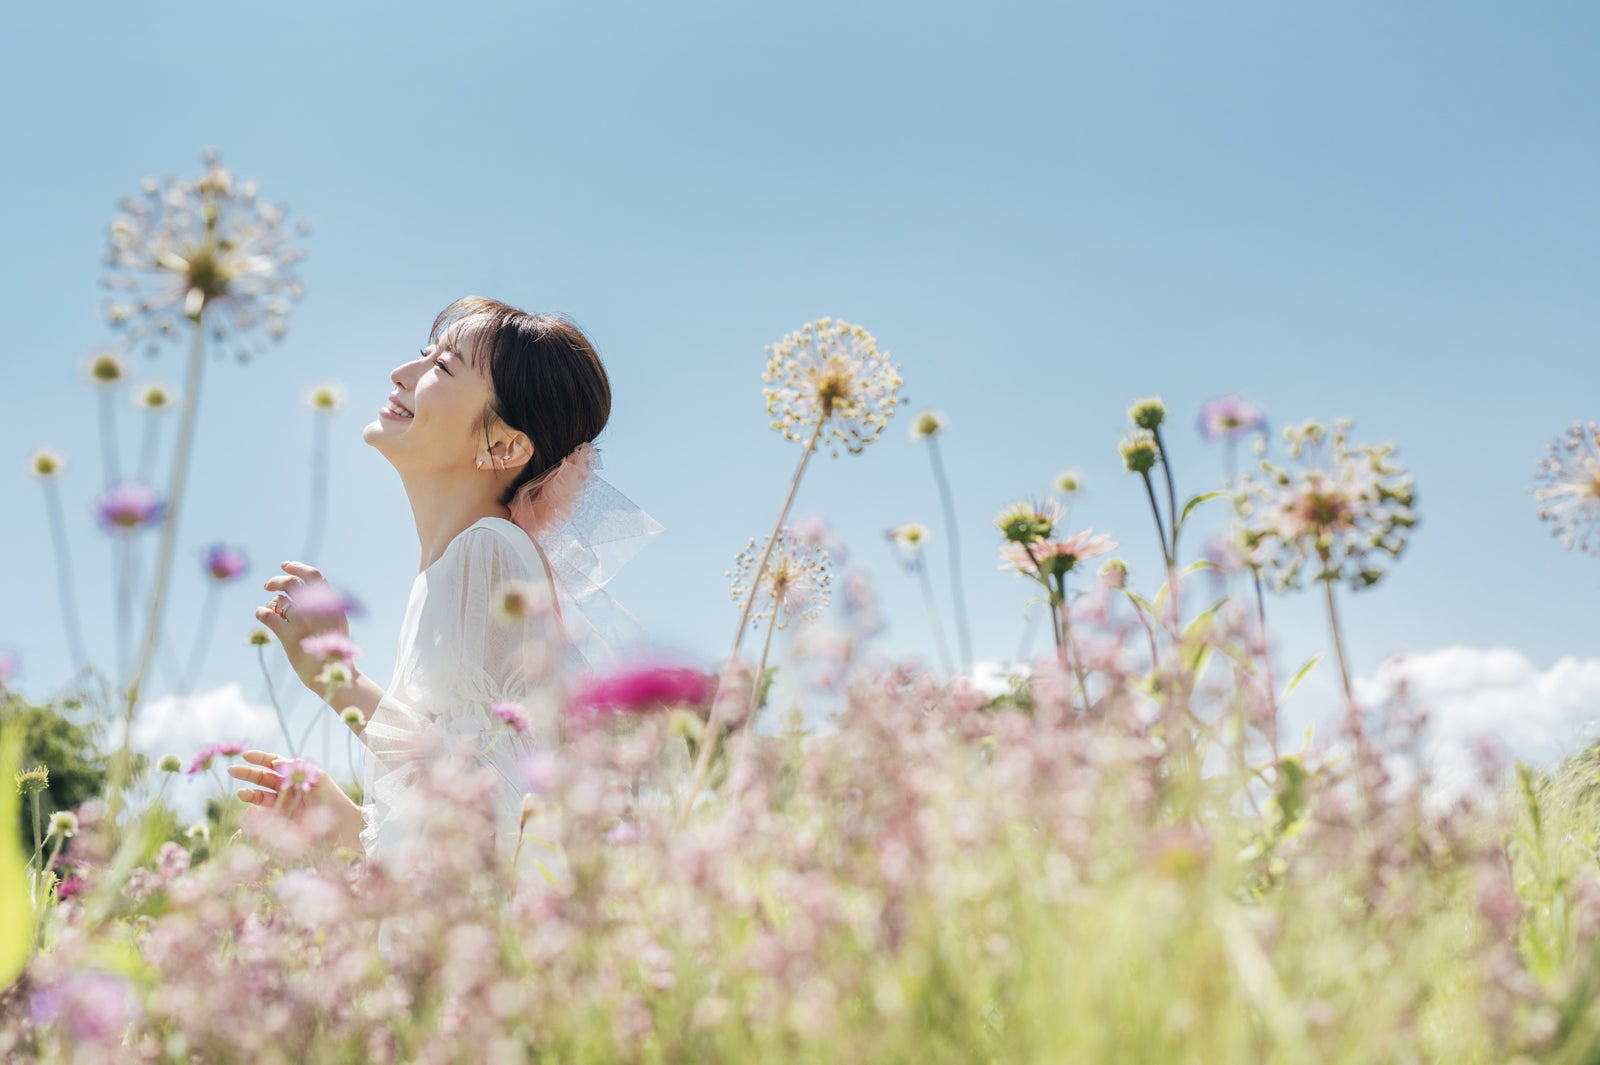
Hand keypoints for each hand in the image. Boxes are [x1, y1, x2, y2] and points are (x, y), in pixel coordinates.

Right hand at [228, 750, 363, 847]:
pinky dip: (253, 817)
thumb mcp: (319, 779)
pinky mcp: (279, 823)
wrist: (342, 825)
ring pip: (260, 797)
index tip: (245, 755)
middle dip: (247, 774)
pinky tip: (248, 814)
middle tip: (232, 771)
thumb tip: (276, 761)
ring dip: (249, 794)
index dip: (259, 759)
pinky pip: (262, 818)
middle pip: (262, 779)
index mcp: (293, 776)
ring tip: (242, 793)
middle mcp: (284, 790)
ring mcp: (280, 806)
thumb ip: (299, 768)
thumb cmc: (333, 799)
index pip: (273, 764)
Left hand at [255, 562, 353, 692]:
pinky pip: (269, 615)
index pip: (315, 577)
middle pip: (294, 584)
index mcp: (333, 607)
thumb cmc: (333, 654)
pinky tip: (261, 614)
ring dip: (272, 602)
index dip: (298, 568)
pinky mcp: (290, 636)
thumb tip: (303, 592)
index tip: (285, 565)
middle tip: (267, 585)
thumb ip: (325, 609)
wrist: (334, 677)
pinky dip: (261, 612)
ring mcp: (304, 622)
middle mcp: (319, 611)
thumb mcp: (336, 626)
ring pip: (280, 600)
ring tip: (271, 610)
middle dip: (277, 581)